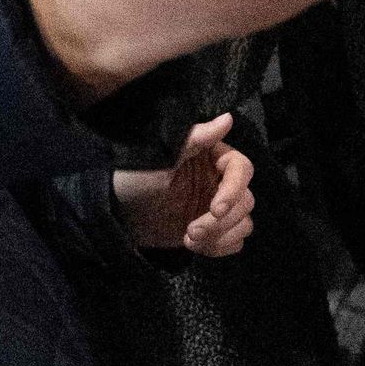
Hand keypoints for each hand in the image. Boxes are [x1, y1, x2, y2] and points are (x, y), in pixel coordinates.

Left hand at [116, 113, 254, 255]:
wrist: (118, 216)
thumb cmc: (135, 178)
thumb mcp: (163, 157)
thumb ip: (196, 138)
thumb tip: (228, 119)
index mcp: (212, 157)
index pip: (242, 169)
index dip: (234, 190)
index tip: (215, 209)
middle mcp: (219, 181)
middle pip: (246, 200)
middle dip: (220, 221)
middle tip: (191, 231)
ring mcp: (217, 207)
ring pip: (244, 223)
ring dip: (219, 236)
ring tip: (189, 238)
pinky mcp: (213, 231)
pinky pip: (236, 241)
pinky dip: (220, 247)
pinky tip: (195, 246)